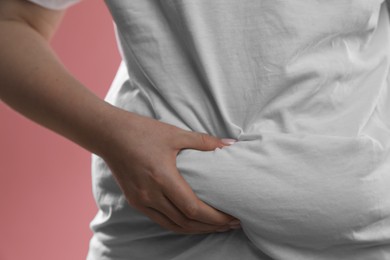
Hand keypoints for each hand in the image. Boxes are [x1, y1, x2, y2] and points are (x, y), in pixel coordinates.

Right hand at [100, 109, 239, 233]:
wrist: (109, 134)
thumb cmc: (142, 132)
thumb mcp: (175, 134)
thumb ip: (204, 141)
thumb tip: (230, 144)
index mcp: (162, 178)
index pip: (194, 209)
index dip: (215, 218)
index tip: (233, 218)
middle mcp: (151, 195)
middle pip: (186, 222)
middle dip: (211, 227)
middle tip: (231, 224)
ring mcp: (141, 201)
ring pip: (173, 225)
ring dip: (196, 229)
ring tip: (215, 226)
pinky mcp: (135, 202)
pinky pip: (161, 220)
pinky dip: (179, 225)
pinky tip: (192, 221)